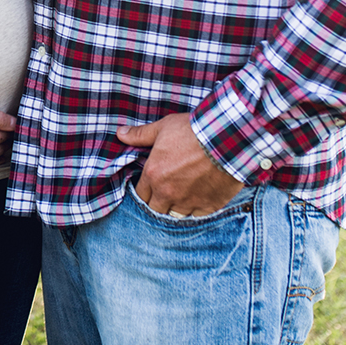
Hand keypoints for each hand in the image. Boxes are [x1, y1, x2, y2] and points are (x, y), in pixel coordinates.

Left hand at [117, 111, 243, 216]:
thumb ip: (140, 135)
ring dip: (176, 208)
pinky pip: (197, 217)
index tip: (150, 187)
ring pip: (175, 216)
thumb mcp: (163, 128)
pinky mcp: (208, 205)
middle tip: (165, 193)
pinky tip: (198, 201)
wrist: (224, 139)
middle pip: (155, 209)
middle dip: (157, 203)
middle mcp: (167, 193)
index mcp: (153, 176)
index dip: (144, 191)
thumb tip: (120, 134)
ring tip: (181, 198)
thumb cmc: (192, 131)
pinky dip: (196, 211)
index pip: (140, 195)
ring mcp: (188, 202)